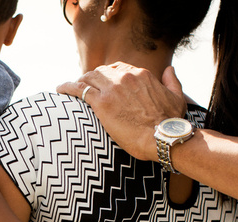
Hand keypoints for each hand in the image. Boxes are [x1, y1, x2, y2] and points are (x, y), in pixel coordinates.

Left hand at [57, 63, 186, 160]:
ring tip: (70, 90)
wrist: (163, 138)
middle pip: (100, 71)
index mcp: (141, 74)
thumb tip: (169, 70)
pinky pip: (78, 89)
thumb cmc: (171, 123)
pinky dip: (67, 88)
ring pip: (88, 78)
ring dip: (78, 83)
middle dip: (91, 79)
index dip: (107, 76)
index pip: (117, 68)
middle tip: (84, 88)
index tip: (101, 84)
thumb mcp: (177, 97)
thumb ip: (172, 81)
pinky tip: (60, 90)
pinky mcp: (101, 103)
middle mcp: (125, 77)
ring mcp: (112, 88)